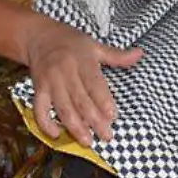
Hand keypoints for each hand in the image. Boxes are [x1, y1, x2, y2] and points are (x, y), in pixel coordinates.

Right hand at [24, 21, 141, 145]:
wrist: (39, 36)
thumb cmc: (70, 42)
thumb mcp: (94, 45)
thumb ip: (116, 55)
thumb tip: (139, 54)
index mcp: (82, 60)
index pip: (95, 84)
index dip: (104, 102)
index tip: (113, 117)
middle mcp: (66, 72)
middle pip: (81, 100)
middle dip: (94, 121)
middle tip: (106, 136)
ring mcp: (50, 82)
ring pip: (63, 108)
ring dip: (75, 127)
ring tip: (87, 141)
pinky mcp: (38, 89)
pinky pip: (39, 109)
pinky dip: (46, 123)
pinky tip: (56, 134)